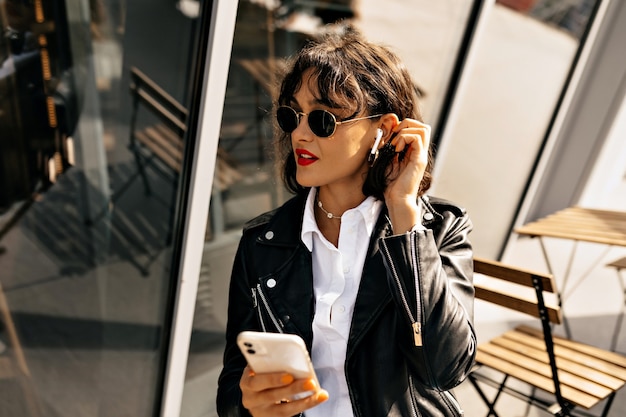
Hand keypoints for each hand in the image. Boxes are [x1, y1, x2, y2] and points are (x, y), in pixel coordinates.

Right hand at [239, 367, 328, 416]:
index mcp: (246, 382)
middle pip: (272, 396)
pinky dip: (306, 404)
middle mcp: (251, 399)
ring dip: (304, 401)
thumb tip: (289, 357)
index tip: (289, 376)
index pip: (257, 382)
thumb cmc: (260, 374)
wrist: (253, 394)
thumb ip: (268, 362)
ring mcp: (261, 412)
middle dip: (293, 389)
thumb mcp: (258, 367)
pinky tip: (318, 397)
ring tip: (318, 392)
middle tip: (310, 382)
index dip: (273, 379)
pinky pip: (289, 415)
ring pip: (283, 410)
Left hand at [383, 119, 430, 233]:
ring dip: (405, 131)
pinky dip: (404, 138)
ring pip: (423, 129)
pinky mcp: (419, 160)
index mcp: (414, 152)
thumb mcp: (388, 162)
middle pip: (423, 127)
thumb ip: (389, 149)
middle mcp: (420, 152)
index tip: (390, 137)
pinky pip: (417, 138)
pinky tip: (396, 150)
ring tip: (396, 144)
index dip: (403, 127)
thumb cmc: (391, 185)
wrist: (397, 200)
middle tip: (395, 136)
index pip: (416, 130)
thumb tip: (384, 135)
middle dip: (407, 124)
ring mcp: (421, 155)